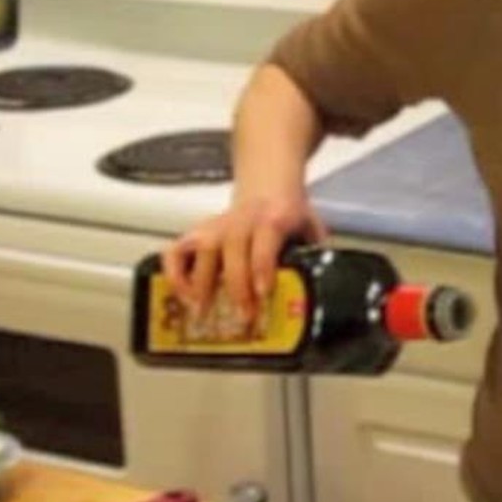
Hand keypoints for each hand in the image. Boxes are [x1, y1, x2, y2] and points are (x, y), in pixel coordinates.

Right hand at [161, 192, 327, 320]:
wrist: (268, 185)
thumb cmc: (288, 214)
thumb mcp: (310, 228)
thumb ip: (316, 254)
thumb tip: (328, 289)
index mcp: (274, 218)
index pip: (265, 240)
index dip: (262, 266)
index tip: (263, 293)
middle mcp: (242, 220)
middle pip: (232, 249)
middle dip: (235, 286)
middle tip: (241, 316)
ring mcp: (216, 226)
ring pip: (201, 249)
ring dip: (199, 282)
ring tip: (202, 311)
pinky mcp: (197, 233)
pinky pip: (176, 250)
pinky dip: (173, 272)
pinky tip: (180, 294)